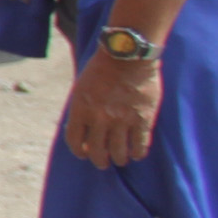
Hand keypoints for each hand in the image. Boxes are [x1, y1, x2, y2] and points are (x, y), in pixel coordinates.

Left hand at [63, 52, 162, 168]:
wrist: (128, 55)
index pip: (74, 140)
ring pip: (119, 152)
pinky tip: (137, 154)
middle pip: (97, 151)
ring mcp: (122, 120)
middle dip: (99, 160)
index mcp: (81, 108)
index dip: (79, 151)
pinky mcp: (143, 119)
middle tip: (103, 162)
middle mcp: (100, 118)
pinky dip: (138, 153)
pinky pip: (140, 144)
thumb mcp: (82, 86)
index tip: (84, 153)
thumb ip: (82, 107)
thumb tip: (82, 126)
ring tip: (120, 159)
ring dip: (119, 159)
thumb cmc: (103, 67)